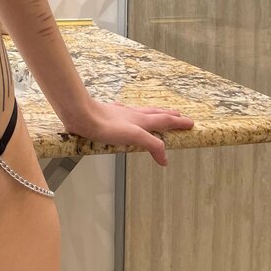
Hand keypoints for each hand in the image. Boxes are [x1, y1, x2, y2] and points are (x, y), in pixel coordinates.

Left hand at [62, 98, 193, 165]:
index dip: (178, 123)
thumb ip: (151, 145)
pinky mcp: (108, 114)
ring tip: (159, 113)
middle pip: (155, 113)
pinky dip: (133, 113)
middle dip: (169, 115)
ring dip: (154, 113)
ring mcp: (120, 113)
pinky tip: (126, 112)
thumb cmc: (104, 126)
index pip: (164, 121)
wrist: (80, 114)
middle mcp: (132, 115)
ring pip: (141, 112)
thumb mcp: (133, 136)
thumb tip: (165, 159)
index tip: (191, 123)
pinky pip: (125, 112)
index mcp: (140, 121)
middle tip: (180, 115)